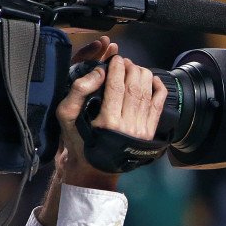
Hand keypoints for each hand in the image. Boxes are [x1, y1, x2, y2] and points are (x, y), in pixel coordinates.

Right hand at [53, 37, 167, 188]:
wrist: (94, 166)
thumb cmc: (78, 137)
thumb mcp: (67, 115)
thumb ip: (79, 91)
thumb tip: (100, 73)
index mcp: (108, 121)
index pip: (117, 86)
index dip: (117, 68)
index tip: (115, 58)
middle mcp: (128, 126)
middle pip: (134, 88)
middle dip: (131, 69)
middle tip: (125, 61)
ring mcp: (141, 130)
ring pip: (148, 95)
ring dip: (143, 76)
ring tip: (135, 67)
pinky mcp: (150, 133)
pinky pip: (159, 106)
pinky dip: (158, 89)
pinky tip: (152, 80)